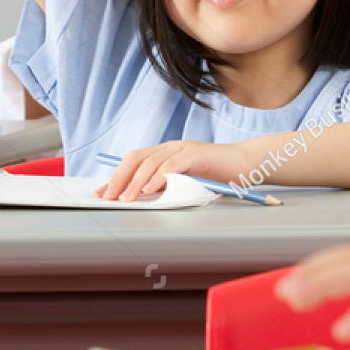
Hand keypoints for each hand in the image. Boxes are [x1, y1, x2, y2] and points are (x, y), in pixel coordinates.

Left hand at [96, 141, 252, 201]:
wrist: (247, 165)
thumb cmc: (217, 176)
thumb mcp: (186, 183)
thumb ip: (166, 188)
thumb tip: (140, 201)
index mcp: (165, 154)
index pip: (133, 161)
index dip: (116, 176)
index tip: (102, 194)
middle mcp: (170, 148)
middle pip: (136, 158)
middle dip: (119, 178)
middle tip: (109, 197)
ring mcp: (183, 148)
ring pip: (151, 161)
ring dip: (136, 181)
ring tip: (126, 198)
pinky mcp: (197, 153)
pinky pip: (174, 164)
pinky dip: (160, 176)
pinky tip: (151, 189)